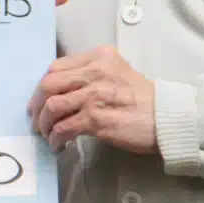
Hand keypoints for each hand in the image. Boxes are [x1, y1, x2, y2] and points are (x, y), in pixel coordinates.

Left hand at [30, 46, 156, 152]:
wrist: (168, 118)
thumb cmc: (144, 100)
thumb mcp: (118, 73)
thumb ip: (91, 75)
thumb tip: (60, 92)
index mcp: (99, 57)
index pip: (56, 66)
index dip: (42, 86)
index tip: (39, 100)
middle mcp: (95, 72)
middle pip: (48, 84)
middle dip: (36, 105)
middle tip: (35, 120)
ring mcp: (94, 95)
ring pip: (52, 107)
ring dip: (44, 124)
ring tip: (47, 135)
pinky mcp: (96, 118)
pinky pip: (64, 127)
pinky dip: (56, 138)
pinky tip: (59, 145)